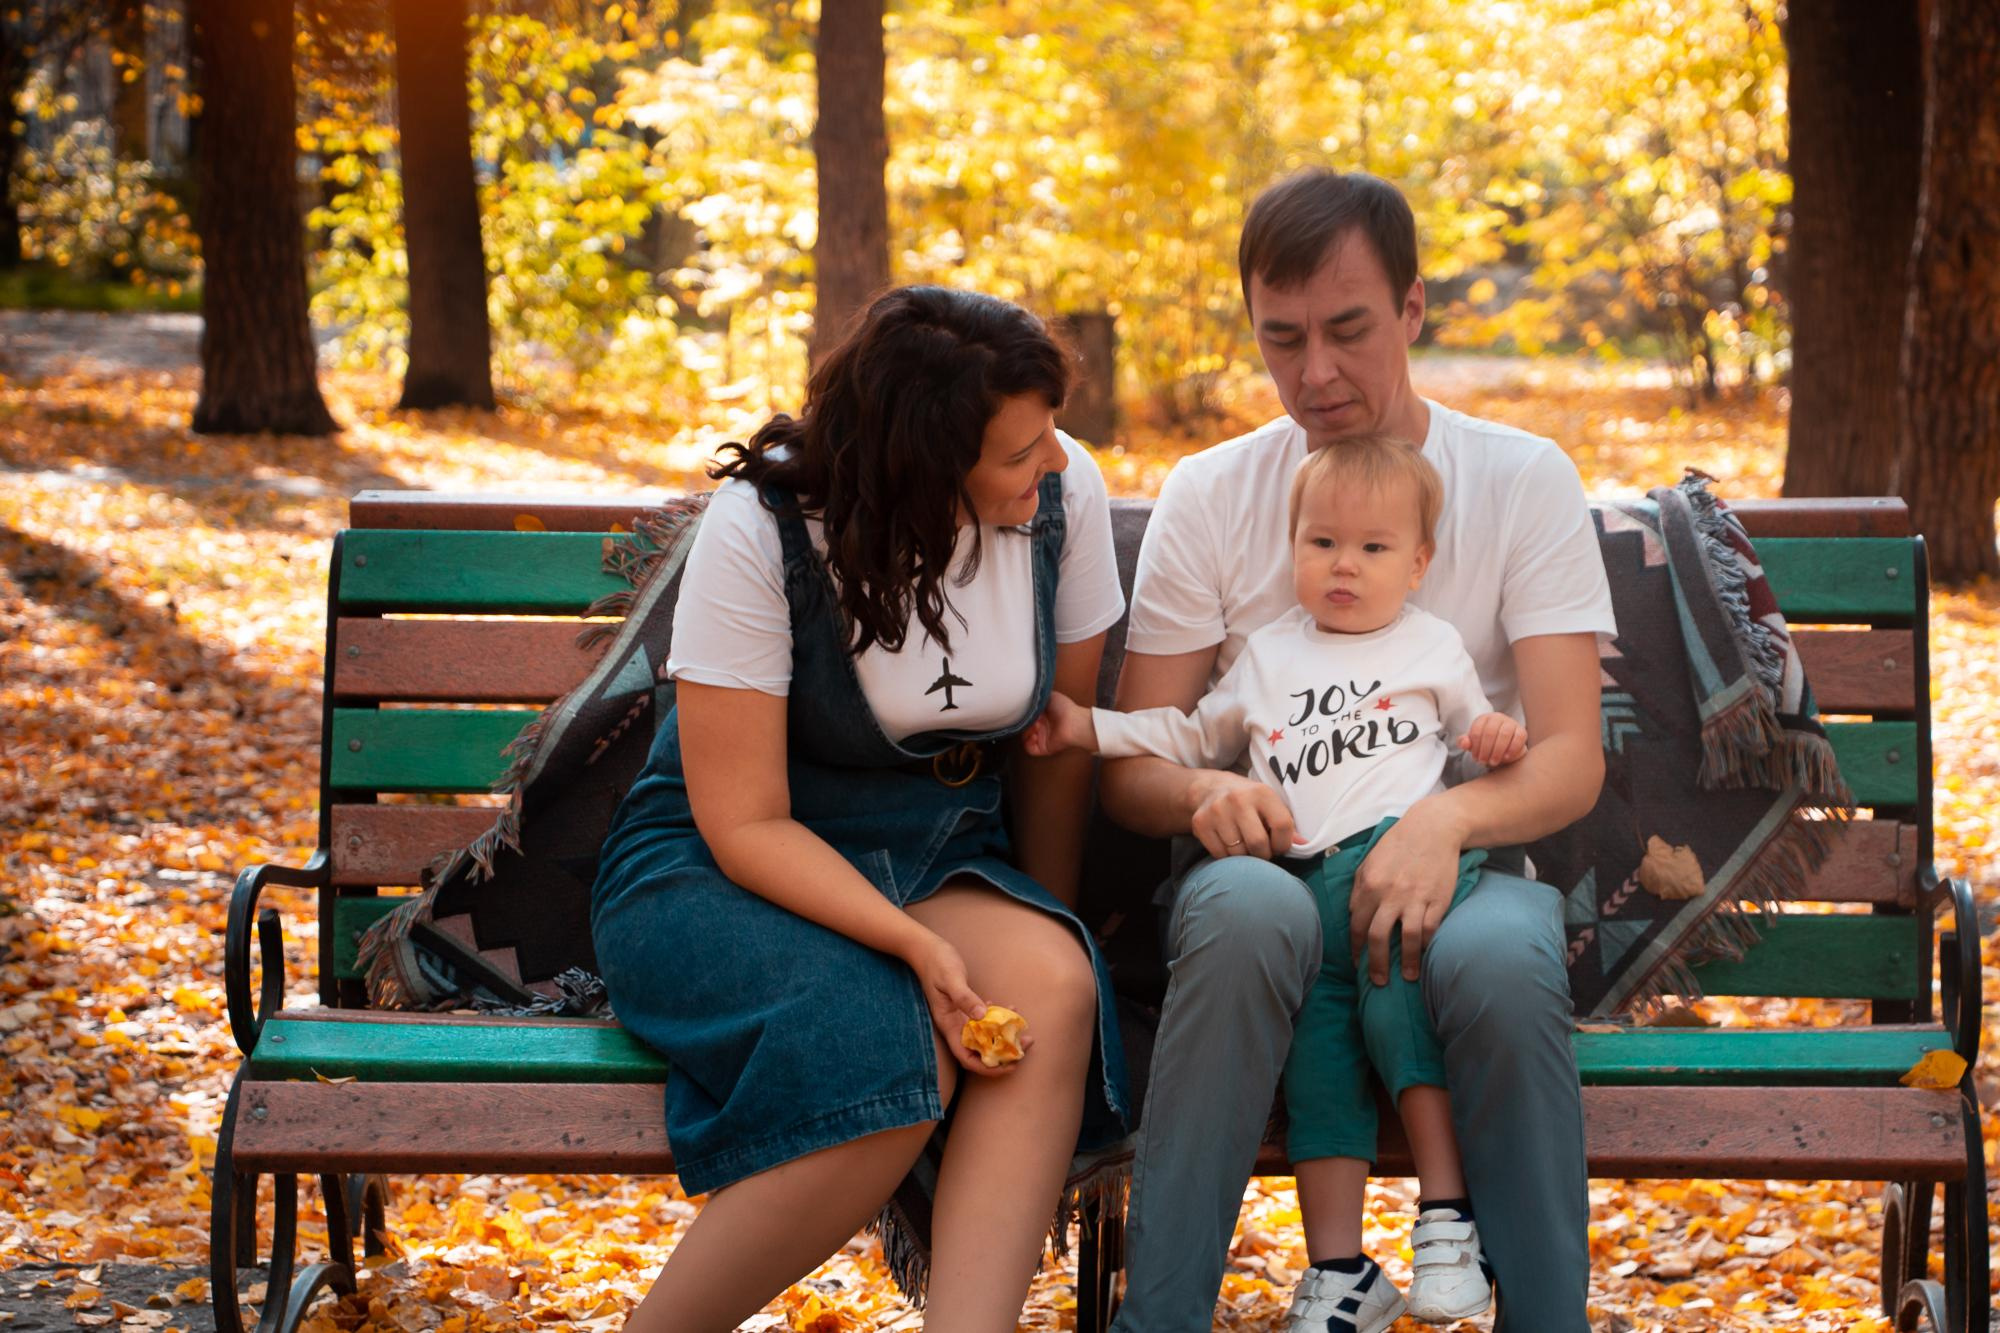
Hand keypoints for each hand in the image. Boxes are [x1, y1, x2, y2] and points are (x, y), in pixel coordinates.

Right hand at [901, 928, 1018, 1076]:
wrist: (926, 950)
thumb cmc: (936, 962)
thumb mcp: (951, 979)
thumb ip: (964, 997)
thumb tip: (981, 1016)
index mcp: (948, 1025)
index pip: (967, 1058)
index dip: (987, 1067)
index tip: (1009, 1065)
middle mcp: (954, 1026)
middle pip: (979, 1051)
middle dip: (1003, 1053)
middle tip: (1026, 1044)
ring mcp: (960, 1017)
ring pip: (985, 1036)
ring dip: (1004, 1036)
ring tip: (1025, 1030)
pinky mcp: (965, 1007)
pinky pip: (984, 1020)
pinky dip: (998, 1018)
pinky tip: (1010, 1009)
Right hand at [1022, 692, 1093, 756]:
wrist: (1072, 722)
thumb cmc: (1065, 708)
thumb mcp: (1049, 696)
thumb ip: (1038, 696)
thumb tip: (1029, 698)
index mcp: (1044, 715)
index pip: (1028, 716)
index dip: (1025, 714)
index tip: (1026, 711)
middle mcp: (1043, 727)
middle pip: (1025, 727)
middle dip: (1025, 723)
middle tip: (1030, 719)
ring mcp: (1043, 738)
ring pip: (1025, 738)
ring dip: (1026, 732)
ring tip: (1034, 727)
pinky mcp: (1044, 747)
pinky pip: (1030, 749)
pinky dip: (1029, 743)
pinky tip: (1034, 736)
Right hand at [1188, 770, 1301, 860]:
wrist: (1209, 790)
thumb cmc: (1248, 801)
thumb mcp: (1269, 804)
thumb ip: (1286, 823)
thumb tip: (1303, 844)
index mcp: (1261, 793)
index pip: (1282, 826)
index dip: (1284, 844)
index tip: (1279, 846)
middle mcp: (1238, 800)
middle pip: (1258, 844)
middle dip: (1264, 854)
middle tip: (1262, 850)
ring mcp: (1217, 811)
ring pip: (1238, 853)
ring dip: (1245, 857)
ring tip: (1245, 846)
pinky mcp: (1201, 823)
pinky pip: (1219, 854)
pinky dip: (1227, 856)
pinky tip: (1229, 845)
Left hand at [1348, 802, 1466, 985]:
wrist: (1432, 828)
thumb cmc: (1398, 845)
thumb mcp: (1370, 861)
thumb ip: (1359, 889)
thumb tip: (1352, 915)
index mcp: (1369, 884)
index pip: (1357, 925)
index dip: (1356, 948)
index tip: (1357, 963)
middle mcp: (1389, 894)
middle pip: (1377, 937)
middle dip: (1376, 964)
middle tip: (1379, 981)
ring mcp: (1415, 897)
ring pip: (1407, 938)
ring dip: (1407, 962)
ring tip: (1409, 977)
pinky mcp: (1438, 899)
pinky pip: (1430, 929)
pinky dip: (1427, 945)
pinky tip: (1425, 955)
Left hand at [1457, 713, 1527, 766]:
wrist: (1504, 751)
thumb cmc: (1487, 746)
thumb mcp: (1473, 745)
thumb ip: (1465, 743)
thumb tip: (1464, 743)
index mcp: (1483, 719)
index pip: (1477, 730)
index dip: (1475, 746)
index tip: (1475, 757)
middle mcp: (1497, 718)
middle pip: (1490, 732)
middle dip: (1485, 749)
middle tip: (1483, 761)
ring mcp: (1511, 723)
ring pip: (1504, 734)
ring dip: (1497, 750)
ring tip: (1493, 761)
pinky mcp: (1522, 731)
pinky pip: (1518, 737)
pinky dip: (1512, 749)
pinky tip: (1506, 757)